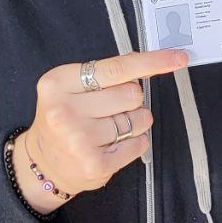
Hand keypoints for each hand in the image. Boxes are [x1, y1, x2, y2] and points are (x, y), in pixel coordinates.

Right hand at [15, 49, 187, 212]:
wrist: (42, 164)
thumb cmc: (66, 118)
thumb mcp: (72, 87)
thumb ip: (108, 73)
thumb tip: (154, 62)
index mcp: (58, 83)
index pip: (118, 67)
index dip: (153, 61)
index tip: (179, 57)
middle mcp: (65, 111)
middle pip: (133, 93)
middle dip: (131, 100)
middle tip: (109, 110)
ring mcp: (79, 140)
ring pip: (140, 118)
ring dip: (134, 122)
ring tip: (109, 130)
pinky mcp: (95, 165)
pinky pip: (139, 143)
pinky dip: (135, 142)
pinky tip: (113, 145)